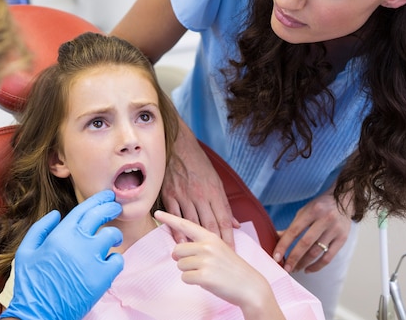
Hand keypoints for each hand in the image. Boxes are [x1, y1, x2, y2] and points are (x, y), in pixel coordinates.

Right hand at [0, 190, 123, 319]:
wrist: (38, 314)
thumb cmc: (30, 284)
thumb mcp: (25, 251)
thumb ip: (40, 229)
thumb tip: (57, 214)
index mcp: (60, 234)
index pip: (84, 209)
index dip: (97, 200)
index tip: (106, 196)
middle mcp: (77, 242)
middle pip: (101, 216)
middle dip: (110, 207)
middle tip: (115, 206)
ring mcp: (91, 259)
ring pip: (112, 236)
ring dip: (114, 235)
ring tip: (112, 238)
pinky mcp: (101, 278)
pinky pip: (117, 261)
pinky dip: (115, 260)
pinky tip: (108, 262)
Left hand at [154, 210, 283, 319]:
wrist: (250, 286)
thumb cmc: (232, 268)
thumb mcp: (219, 249)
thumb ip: (201, 245)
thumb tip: (178, 248)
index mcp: (210, 236)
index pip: (186, 225)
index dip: (170, 219)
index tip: (157, 213)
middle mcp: (207, 245)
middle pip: (177, 250)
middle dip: (183, 260)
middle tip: (198, 266)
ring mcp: (206, 260)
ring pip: (180, 265)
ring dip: (189, 272)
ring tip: (206, 273)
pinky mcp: (205, 275)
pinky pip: (185, 278)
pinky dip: (192, 282)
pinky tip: (206, 281)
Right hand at [161, 118, 236, 246]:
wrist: (178, 146)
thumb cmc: (198, 163)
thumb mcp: (216, 180)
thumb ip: (224, 204)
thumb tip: (236, 224)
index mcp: (214, 191)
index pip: (224, 220)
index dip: (229, 237)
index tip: (232, 250)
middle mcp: (200, 195)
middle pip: (210, 225)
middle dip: (216, 243)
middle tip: (219, 259)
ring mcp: (183, 196)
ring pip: (192, 223)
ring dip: (196, 241)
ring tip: (200, 256)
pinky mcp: (169, 195)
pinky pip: (174, 217)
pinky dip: (177, 231)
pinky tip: (181, 241)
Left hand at [273, 190, 350, 272]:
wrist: (344, 200)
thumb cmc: (320, 207)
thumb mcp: (304, 212)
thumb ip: (292, 226)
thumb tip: (276, 239)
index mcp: (312, 211)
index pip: (294, 231)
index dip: (284, 245)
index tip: (276, 257)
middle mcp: (324, 220)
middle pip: (306, 243)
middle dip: (294, 258)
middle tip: (285, 269)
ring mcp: (335, 230)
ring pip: (317, 252)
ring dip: (304, 263)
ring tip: (295, 269)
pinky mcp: (343, 239)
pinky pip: (329, 257)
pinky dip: (317, 266)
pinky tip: (308, 269)